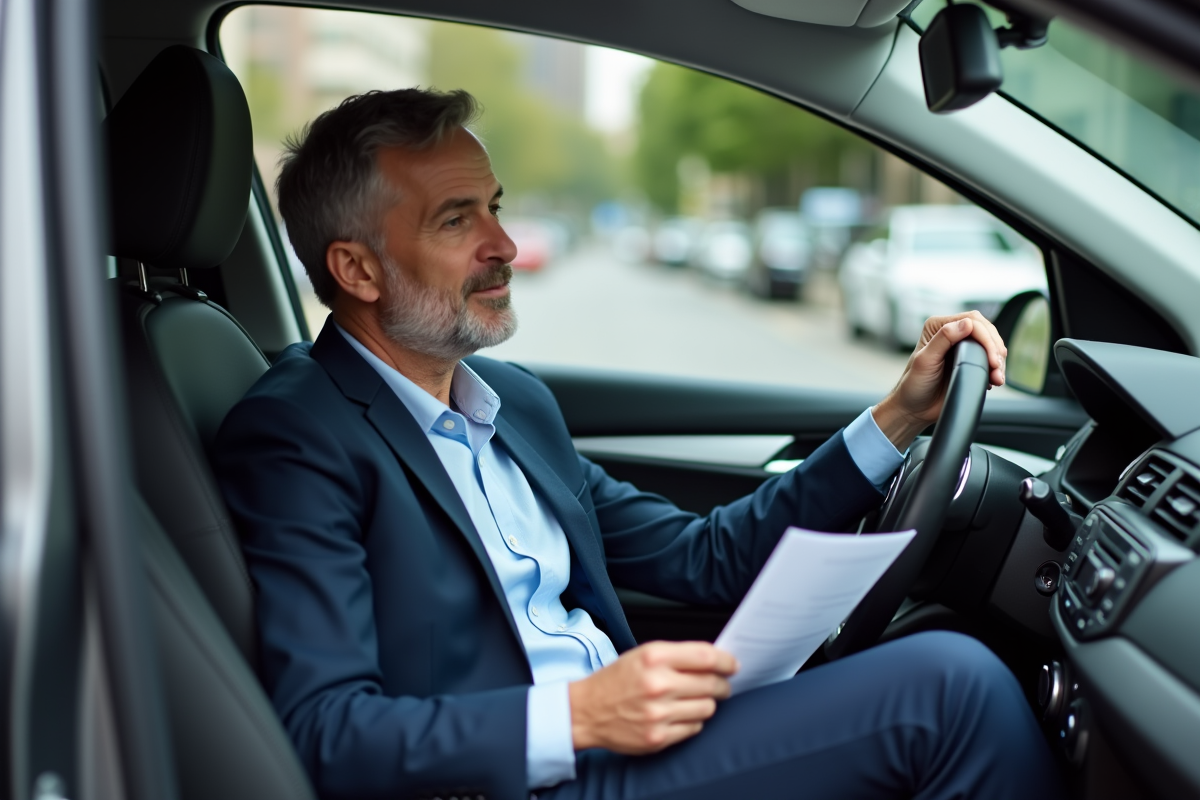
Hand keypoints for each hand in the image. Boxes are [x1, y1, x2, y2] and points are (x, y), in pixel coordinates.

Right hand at [568, 641, 737, 753]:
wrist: (586, 711)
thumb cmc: (616, 680)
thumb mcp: (642, 655)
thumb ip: (677, 656)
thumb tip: (714, 661)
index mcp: (654, 657)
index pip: (706, 657)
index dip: (726, 661)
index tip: (732, 665)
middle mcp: (658, 684)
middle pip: (711, 684)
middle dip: (722, 685)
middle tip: (720, 685)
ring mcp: (658, 713)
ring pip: (707, 708)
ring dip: (706, 704)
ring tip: (694, 700)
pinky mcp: (657, 737)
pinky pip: (694, 728)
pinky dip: (692, 721)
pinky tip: (680, 715)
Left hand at [873, 311, 1006, 451]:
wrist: (915, 409)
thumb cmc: (914, 385)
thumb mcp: (925, 360)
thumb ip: (944, 339)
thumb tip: (967, 323)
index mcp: (937, 327)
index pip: (971, 321)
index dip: (986, 337)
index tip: (992, 358)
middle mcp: (950, 333)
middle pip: (985, 330)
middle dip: (995, 348)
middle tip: (996, 367)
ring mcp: (961, 347)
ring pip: (990, 344)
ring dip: (998, 359)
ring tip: (997, 378)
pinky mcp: (968, 361)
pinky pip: (988, 358)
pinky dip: (995, 368)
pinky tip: (994, 379)